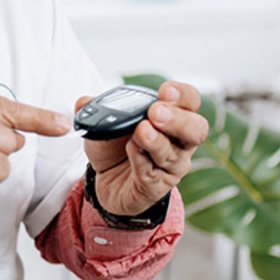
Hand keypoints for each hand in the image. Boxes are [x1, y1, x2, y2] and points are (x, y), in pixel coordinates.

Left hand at [77, 81, 206, 216]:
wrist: (106, 180)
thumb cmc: (116, 145)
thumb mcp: (105, 121)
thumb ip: (98, 108)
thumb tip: (83, 101)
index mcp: (174, 118)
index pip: (190, 102)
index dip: (182, 95)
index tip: (165, 90)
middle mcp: (180, 143)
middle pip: (196, 130)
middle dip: (178, 119)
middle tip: (156, 112)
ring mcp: (170, 168)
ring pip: (172, 154)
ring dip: (156, 141)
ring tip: (142, 131)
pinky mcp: (155, 188)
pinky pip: (152, 175)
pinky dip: (141, 161)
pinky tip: (132, 150)